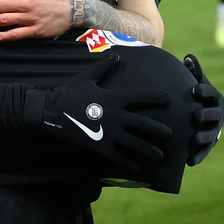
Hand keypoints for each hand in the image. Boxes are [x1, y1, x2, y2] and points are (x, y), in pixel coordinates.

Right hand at [24, 55, 172, 170]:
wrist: (52, 111)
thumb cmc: (70, 92)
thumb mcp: (88, 76)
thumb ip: (104, 66)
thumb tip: (115, 55)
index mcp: (115, 98)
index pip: (142, 96)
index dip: (156, 97)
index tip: (169, 99)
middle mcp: (117, 115)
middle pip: (144, 123)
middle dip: (159, 129)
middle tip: (171, 134)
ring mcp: (110, 132)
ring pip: (135, 143)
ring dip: (149, 150)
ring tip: (161, 156)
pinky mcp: (101, 145)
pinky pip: (119, 157)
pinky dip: (130, 163)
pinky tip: (138, 168)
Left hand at [183, 54, 223, 165]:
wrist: (200, 116)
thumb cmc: (196, 96)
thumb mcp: (197, 83)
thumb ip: (194, 72)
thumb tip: (188, 57)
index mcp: (214, 98)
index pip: (211, 93)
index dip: (204, 91)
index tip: (194, 90)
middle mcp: (217, 114)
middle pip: (214, 115)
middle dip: (206, 115)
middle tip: (195, 116)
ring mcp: (214, 130)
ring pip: (211, 134)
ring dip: (203, 137)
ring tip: (194, 139)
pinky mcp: (209, 144)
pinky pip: (205, 151)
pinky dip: (199, 156)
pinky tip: (190, 161)